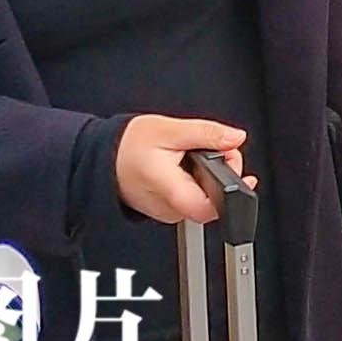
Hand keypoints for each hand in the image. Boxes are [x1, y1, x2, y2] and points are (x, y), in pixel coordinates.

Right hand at [114, 115, 250, 221]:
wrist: (99, 158)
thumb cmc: (127, 146)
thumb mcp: (171, 129)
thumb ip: (207, 134)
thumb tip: (235, 138)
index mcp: (173, 191)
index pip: (213, 207)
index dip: (233, 190)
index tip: (241, 172)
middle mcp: (171, 208)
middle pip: (213, 200)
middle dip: (224, 173)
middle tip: (218, 148)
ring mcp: (167, 211)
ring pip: (202, 199)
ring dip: (209, 177)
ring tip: (196, 154)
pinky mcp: (165, 209)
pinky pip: (190, 198)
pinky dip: (196, 181)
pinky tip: (186, 166)